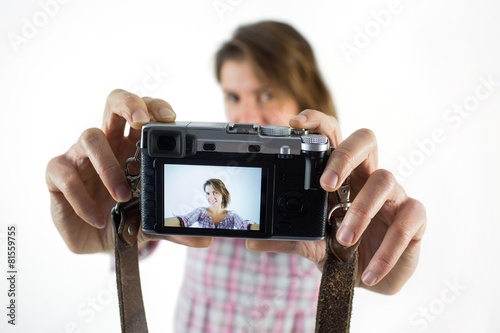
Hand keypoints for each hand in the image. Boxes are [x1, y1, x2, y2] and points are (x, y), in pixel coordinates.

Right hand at [46, 89, 211, 252]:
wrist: (99, 241)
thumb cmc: (126, 217)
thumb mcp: (152, 221)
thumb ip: (175, 227)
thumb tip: (206, 240)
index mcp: (133, 146)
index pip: (143, 112)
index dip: (154, 106)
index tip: (169, 118)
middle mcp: (109, 144)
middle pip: (114, 102)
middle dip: (128, 104)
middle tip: (142, 121)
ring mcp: (81, 155)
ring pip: (91, 137)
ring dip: (109, 166)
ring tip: (122, 196)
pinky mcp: (58, 174)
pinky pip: (64, 173)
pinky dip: (81, 197)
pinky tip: (97, 218)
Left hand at [246, 109, 425, 293]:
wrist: (369, 278)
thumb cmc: (342, 250)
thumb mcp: (311, 243)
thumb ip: (286, 238)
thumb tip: (252, 240)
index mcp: (343, 176)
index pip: (333, 136)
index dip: (318, 123)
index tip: (295, 123)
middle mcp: (368, 178)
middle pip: (365, 140)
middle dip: (344, 155)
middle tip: (325, 183)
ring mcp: (394, 195)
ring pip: (385, 180)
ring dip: (362, 211)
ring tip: (343, 240)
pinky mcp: (413, 218)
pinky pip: (406, 222)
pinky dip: (387, 250)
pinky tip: (369, 272)